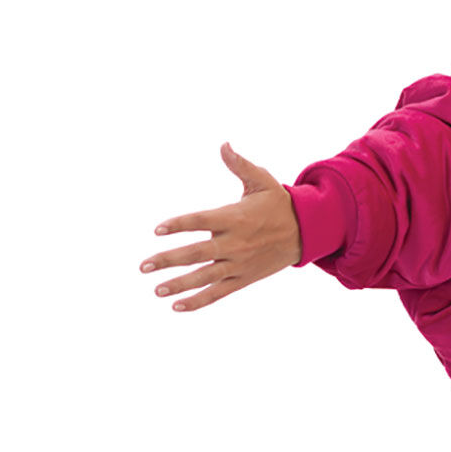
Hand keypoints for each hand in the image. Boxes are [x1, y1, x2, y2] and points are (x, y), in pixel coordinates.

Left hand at [140, 142, 301, 311]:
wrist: (307, 233)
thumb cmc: (279, 204)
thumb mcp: (263, 181)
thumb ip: (240, 164)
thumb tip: (223, 145)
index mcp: (235, 218)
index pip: (201, 221)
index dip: (179, 225)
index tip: (158, 229)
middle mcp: (235, 243)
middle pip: (196, 254)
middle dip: (168, 260)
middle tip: (143, 266)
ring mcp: (239, 264)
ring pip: (205, 277)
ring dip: (179, 284)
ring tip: (156, 289)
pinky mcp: (244, 278)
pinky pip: (218, 292)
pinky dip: (199, 301)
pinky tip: (178, 306)